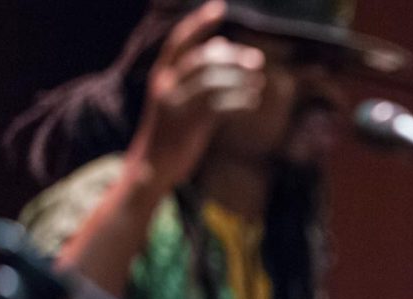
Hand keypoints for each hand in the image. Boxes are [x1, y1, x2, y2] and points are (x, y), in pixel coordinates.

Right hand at [128, 0, 265, 189]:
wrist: (153, 168)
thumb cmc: (172, 132)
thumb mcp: (182, 98)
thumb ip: (201, 73)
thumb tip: (221, 44)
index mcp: (162, 76)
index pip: (180, 41)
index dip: (199, 23)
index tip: (219, 8)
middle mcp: (165, 86)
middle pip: (201, 60)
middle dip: (232, 58)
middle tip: (256, 61)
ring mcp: (175, 106)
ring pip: (212, 82)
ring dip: (240, 81)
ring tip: (259, 86)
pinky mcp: (187, 126)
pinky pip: (219, 107)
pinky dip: (240, 102)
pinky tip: (253, 103)